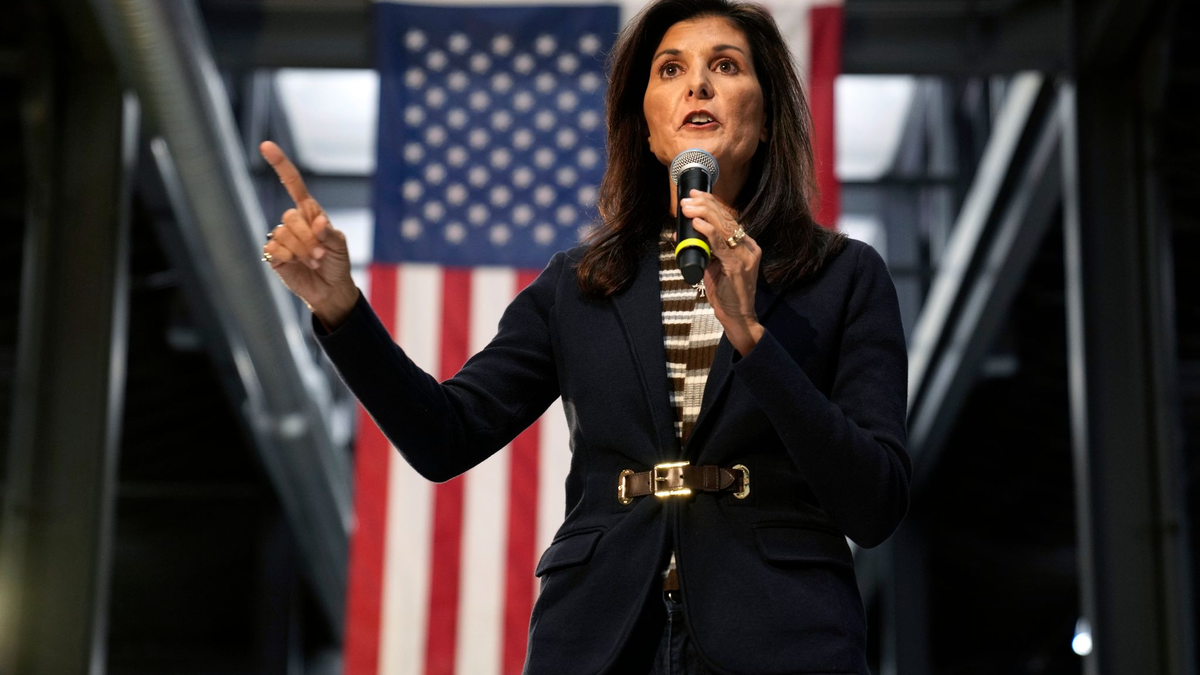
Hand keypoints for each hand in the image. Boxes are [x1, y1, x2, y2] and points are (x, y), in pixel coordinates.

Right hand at [259, 140, 357, 329]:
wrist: (330, 288)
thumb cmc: (337, 262)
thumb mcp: (340, 245)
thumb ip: (328, 232)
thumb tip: (317, 222)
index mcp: (310, 212)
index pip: (293, 184)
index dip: (280, 165)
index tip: (265, 146)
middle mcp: (294, 222)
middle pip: (290, 216)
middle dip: (308, 237)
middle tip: (321, 253)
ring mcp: (282, 237)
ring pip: (284, 234)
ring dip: (302, 251)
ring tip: (314, 260)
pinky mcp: (274, 254)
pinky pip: (275, 249)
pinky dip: (291, 258)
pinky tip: (299, 265)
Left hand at [680, 189, 764, 354]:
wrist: (738, 318)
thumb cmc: (726, 294)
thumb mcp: (713, 267)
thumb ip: (703, 250)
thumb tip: (682, 235)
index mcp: (745, 245)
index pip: (728, 218)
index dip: (711, 204)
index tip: (695, 195)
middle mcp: (748, 247)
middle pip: (726, 218)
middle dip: (705, 205)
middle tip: (688, 198)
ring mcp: (745, 256)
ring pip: (724, 227)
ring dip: (703, 214)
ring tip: (687, 207)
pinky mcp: (738, 266)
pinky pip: (721, 244)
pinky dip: (708, 231)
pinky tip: (697, 223)